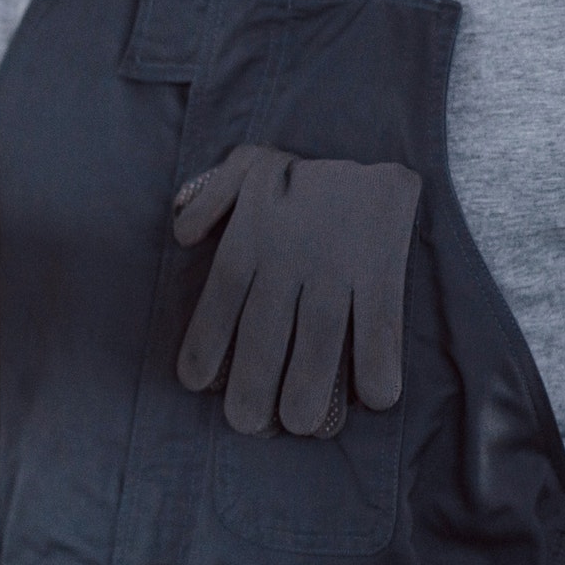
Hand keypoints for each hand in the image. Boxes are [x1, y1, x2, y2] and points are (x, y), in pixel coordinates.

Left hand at [173, 145, 421, 438]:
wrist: (379, 139)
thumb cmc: (303, 171)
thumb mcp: (247, 166)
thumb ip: (208, 198)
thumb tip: (181, 234)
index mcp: (251, 238)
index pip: (220, 300)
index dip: (206, 344)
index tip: (195, 384)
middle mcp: (288, 256)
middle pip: (264, 332)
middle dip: (252, 385)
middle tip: (248, 424)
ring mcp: (337, 264)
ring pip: (319, 337)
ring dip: (309, 386)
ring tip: (299, 425)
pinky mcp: (383, 269)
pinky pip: (379, 325)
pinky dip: (379, 363)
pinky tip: (376, 399)